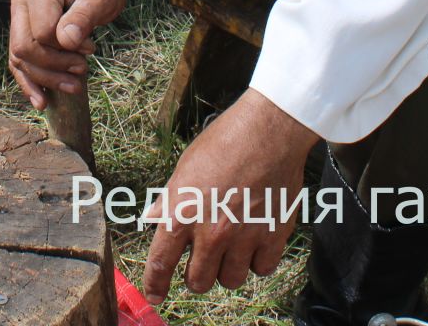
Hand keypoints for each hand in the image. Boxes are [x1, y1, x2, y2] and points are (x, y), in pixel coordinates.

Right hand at [7, 0, 125, 109]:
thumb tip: (67, 41)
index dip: (65, 48)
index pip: (43, 31)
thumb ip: (85, 14)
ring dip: (45, 79)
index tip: (90, 47)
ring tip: (73, 87)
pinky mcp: (20, 29)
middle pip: (24, 46)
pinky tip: (41, 101)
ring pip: (19, 57)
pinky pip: (17, 60)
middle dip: (53, 67)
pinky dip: (29, 82)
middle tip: (82, 71)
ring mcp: (17, 14)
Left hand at [141, 89, 319, 303]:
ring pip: (230, 280)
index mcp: (182, 214)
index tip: (155, 295)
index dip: (155, 284)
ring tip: (230, 250)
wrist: (267, 133)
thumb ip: (170, 200)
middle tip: (200, 263)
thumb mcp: (184, 168)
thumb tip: (154, 220)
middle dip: (195, 277)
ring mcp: (244, 237)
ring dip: (227, 270)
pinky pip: (262, 269)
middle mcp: (211, 232)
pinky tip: (254, 244)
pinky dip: (257, 262)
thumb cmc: (223, 143)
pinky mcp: (273, 236)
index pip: (161, 263)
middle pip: (198, 281)